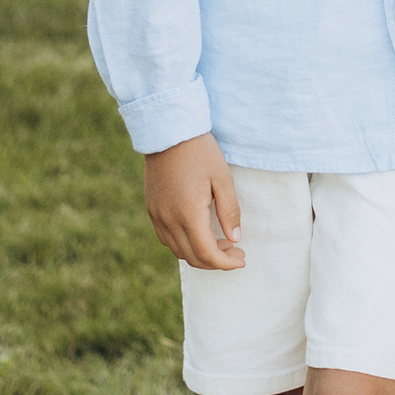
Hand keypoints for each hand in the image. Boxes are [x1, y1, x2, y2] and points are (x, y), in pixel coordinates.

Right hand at [143, 133, 242, 267]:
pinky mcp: (151, 209)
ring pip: (178, 250)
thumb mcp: (222, 179)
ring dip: (199, 254)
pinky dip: (184, 244)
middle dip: (216, 261)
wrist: (169, 131)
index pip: (207, 253)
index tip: (242, 258)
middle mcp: (168, 220)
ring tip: (221, 243)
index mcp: (188, 213)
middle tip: (236, 252)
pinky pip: (166, 238)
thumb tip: (235, 239)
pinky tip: (199, 233)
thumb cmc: (200, 151)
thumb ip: (229, 211)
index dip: (226, 263)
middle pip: (192, 257)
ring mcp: (157, 215)